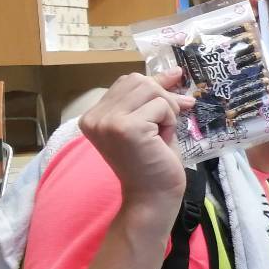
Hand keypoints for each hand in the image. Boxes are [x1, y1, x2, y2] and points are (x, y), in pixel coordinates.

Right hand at [78, 70, 194, 219]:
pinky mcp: (126, 128)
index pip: (127, 81)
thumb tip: (175, 71)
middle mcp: (94, 117)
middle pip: (139, 81)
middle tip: (168, 123)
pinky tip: (162, 140)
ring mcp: (107, 122)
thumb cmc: (154, 162)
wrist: (153, 197)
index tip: (175, 81)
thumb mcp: (153, 122)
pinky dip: (170, 121)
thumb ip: (155, 97)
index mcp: (93, 116)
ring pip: (151, 90)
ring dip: (167, 110)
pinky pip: (161, 106)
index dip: (154, 83)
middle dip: (162, 98)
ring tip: (161, 134)